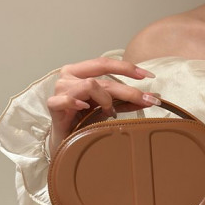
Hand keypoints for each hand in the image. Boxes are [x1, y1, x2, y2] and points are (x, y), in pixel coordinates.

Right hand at [46, 57, 160, 156]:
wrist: (64, 141)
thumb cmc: (83, 121)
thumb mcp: (107, 108)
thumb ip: (125, 100)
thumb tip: (152, 97)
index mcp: (80, 71)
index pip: (105, 63)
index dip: (127, 67)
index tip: (148, 76)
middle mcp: (69, 76)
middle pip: (103, 78)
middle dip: (128, 90)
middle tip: (147, 101)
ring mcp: (60, 89)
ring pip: (91, 85)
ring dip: (105, 101)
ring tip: (108, 113)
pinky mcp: (53, 105)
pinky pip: (69, 100)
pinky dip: (79, 103)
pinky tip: (86, 108)